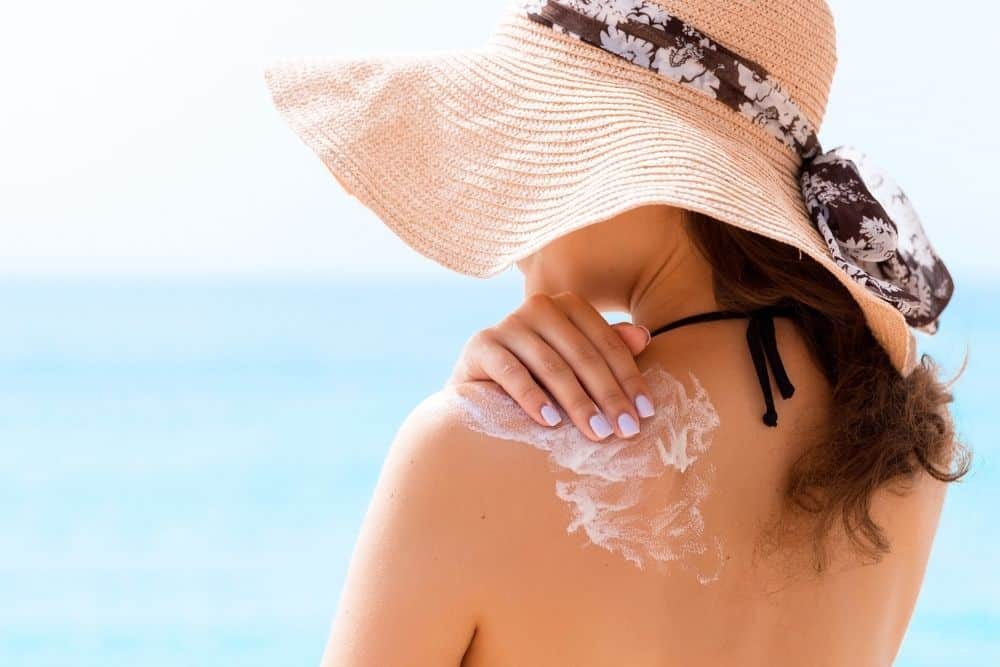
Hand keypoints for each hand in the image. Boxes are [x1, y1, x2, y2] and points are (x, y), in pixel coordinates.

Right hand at [446, 292, 655, 441]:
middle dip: (609, 396)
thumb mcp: (575, 360)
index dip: (630, 379)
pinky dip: (532, 398)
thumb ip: (606, 348)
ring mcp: (508, 324)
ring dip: (578, 403)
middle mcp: (539, 306)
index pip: (607, 343)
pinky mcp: (481, 345)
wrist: (479, 384)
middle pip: (583, 356)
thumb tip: (643, 337)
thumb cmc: (538, 373)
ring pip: (552, 366)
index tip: (646, 413)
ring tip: (597, 432)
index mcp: (569, 305)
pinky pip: (512, 373)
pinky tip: (550, 422)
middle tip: (626, 430)